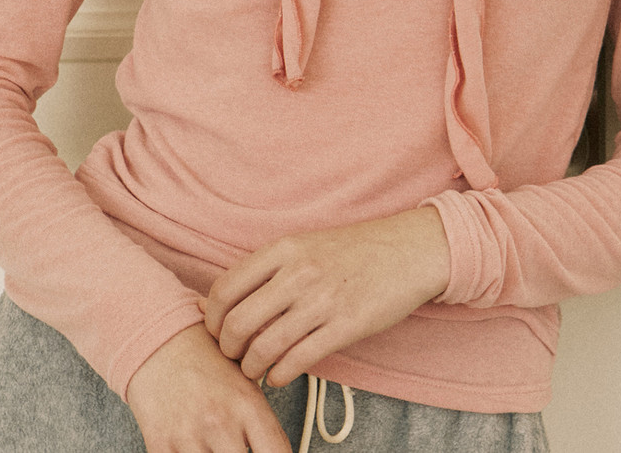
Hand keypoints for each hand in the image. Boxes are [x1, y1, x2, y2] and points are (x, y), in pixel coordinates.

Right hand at [126, 321, 291, 452]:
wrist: (161, 342)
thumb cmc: (208, 362)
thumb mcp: (246, 383)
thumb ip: (263, 424)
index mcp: (248, 405)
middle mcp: (221, 422)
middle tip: (236, 446)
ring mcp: (189, 435)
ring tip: (215, 443)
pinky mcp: (160, 444)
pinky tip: (193, 446)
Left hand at [200, 208, 450, 386]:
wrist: (408, 249)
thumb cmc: (354, 249)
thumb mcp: (305, 244)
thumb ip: (266, 269)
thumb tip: (218, 301)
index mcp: (284, 248)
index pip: (225, 288)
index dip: (211, 318)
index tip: (215, 331)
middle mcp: (299, 272)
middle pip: (238, 321)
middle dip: (227, 348)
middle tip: (232, 356)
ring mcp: (323, 299)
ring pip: (265, 346)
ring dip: (252, 366)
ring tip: (254, 369)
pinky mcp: (346, 325)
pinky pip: (298, 360)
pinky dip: (279, 375)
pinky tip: (279, 375)